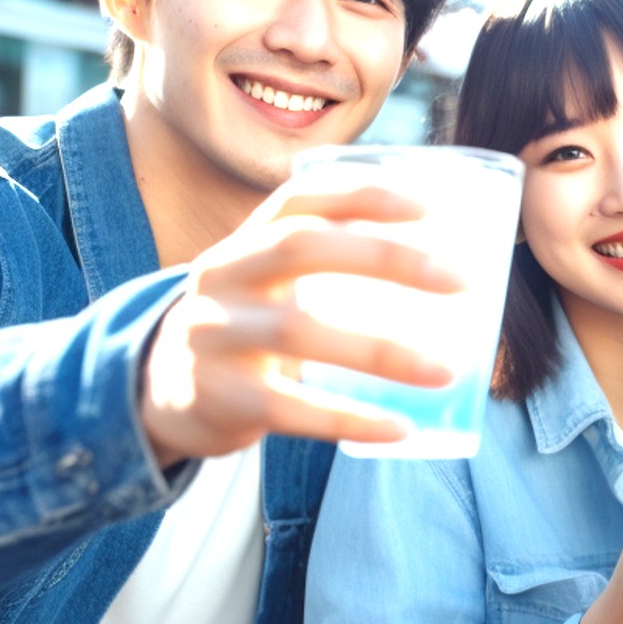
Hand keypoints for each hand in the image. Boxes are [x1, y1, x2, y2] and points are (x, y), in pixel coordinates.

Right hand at [141, 181, 464, 465]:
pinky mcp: (216, 395)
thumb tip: (448, 270)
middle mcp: (221, 276)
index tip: (428, 206)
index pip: (299, 199)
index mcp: (244, 241)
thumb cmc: (249, 329)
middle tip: (461, 281)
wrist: (161, 391)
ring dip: (382, 351)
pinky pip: (288, 408)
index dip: (361, 195)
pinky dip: (348, 419)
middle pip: (301, 248)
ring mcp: (212, 335)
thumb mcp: (269, 284)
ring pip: (299, 331)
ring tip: (447, 371)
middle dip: (387, 257)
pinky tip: (399, 428)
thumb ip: (331, 268)